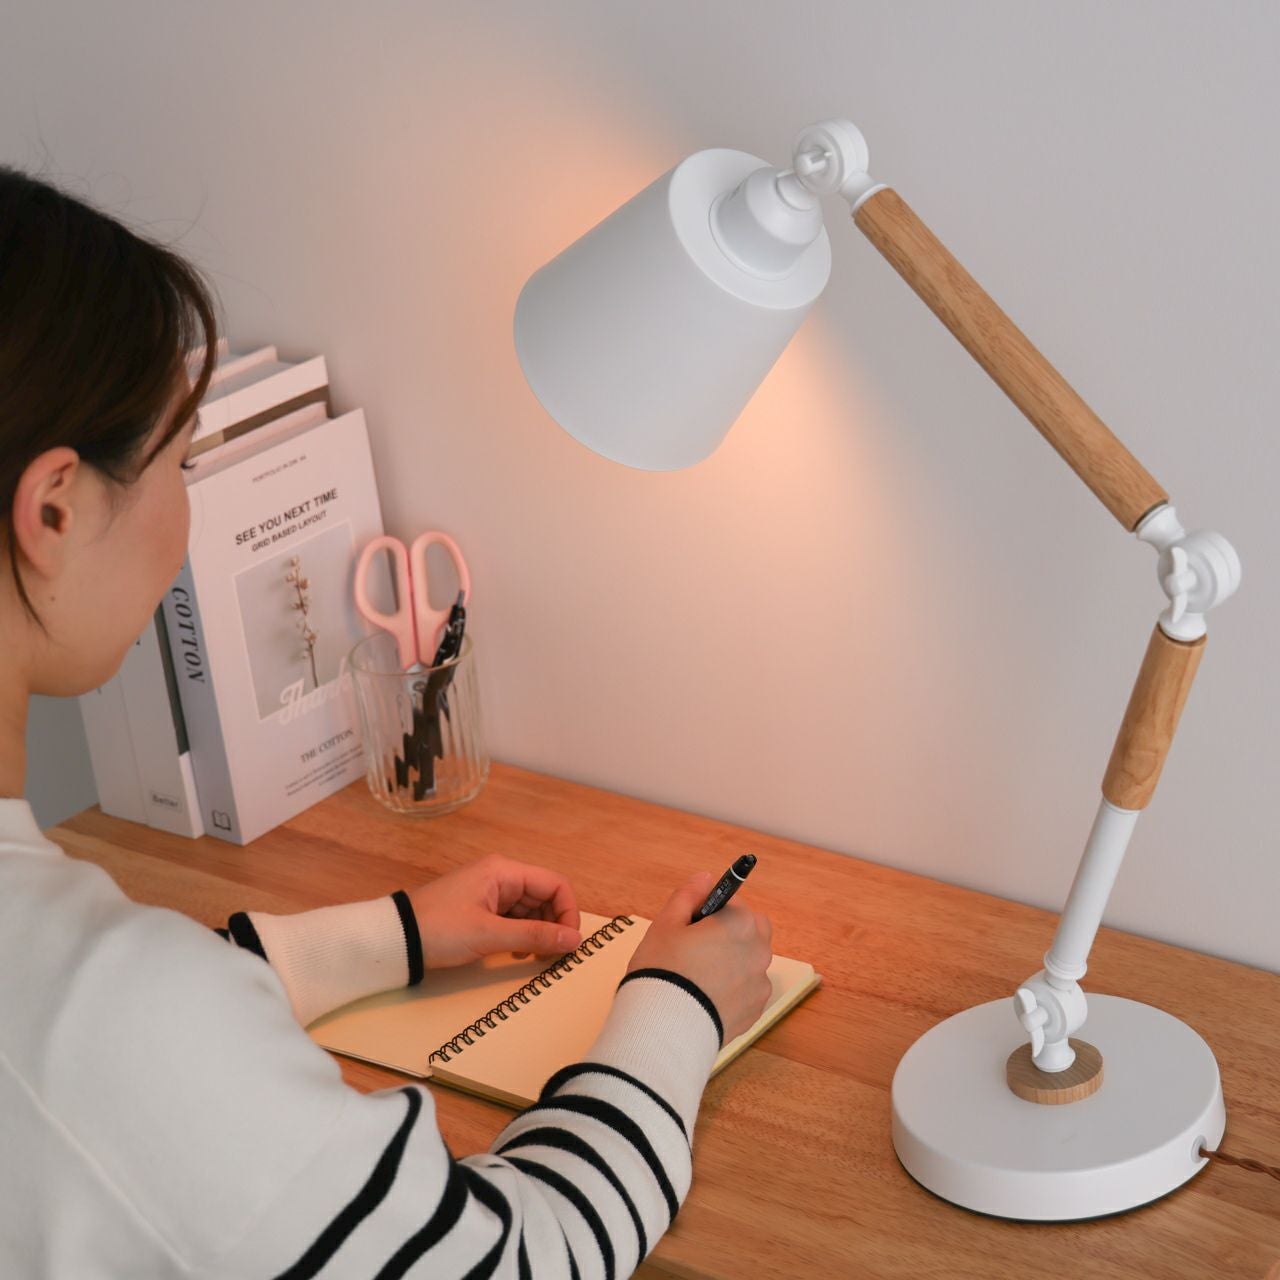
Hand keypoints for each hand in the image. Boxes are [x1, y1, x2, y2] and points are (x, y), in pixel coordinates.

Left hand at [408, 854, 581, 969]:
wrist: (396, 940)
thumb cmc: (440, 929)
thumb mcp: (490, 935)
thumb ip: (535, 936)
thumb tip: (574, 939)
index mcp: (504, 871)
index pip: (554, 884)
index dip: (568, 912)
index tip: (569, 941)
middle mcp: (501, 877)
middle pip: (545, 897)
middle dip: (554, 925)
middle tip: (552, 956)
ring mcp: (491, 893)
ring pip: (532, 911)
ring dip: (539, 933)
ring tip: (532, 958)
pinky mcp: (483, 910)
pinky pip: (515, 920)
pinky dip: (522, 936)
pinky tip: (515, 954)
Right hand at [626, 871, 772, 1042]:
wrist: (665, 1028)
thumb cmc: (663, 971)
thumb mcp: (666, 924)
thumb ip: (689, 896)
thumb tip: (705, 878)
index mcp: (740, 923)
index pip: (732, 901)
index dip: (708, 909)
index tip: (691, 923)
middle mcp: (758, 951)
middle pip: (750, 928)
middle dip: (730, 931)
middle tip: (697, 946)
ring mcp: (759, 983)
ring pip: (750, 959)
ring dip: (733, 959)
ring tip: (698, 976)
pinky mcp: (755, 1010)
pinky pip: (747, 988)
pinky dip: (733, 987)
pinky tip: (706, 995)